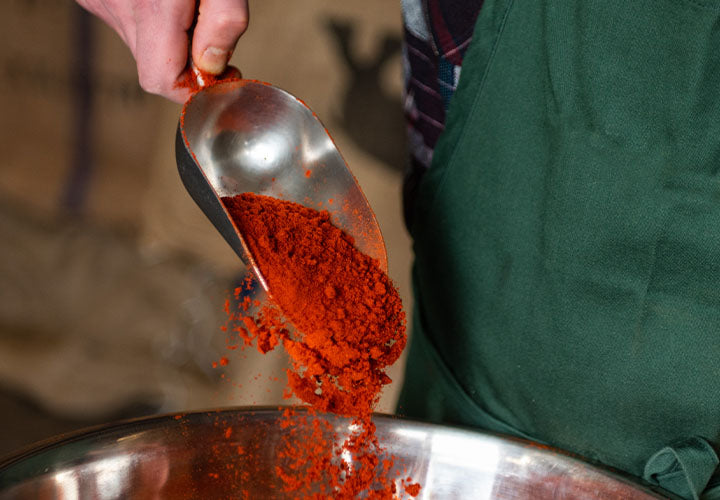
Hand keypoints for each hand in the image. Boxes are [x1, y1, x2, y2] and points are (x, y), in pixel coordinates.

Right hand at [76, 0, 248, 102]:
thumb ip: (224, 23)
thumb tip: (214, 66)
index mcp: (151, 8)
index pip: (163, 82)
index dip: (194, 88)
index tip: (222, 77)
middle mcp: (117, 7)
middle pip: (155, 70)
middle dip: (188, 66)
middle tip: (213, 40)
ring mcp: (100, 2)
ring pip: (141, 50)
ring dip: (169, 44)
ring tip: (187, 11)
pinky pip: (128, 28)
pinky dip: (149, 24)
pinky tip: (163, 1)